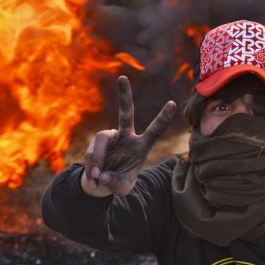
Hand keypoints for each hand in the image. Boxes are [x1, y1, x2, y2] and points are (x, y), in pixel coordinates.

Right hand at [82, 75, 176, 196]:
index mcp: (141, 146)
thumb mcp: (122, 188)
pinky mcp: (96, 143)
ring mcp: (110, 137)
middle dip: (124, 95)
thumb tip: (103, 175)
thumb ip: (116, 183)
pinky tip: (94, 177)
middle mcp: (126, 136)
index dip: (163, 118)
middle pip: (126, 113)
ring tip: (98, 175)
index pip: (154, 130)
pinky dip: (91, 165)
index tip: (173, 103)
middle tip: (122, 77)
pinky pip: (92, 150)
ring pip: (101, 140)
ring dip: (97, 158)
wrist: (100, 183)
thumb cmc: (118, 182)